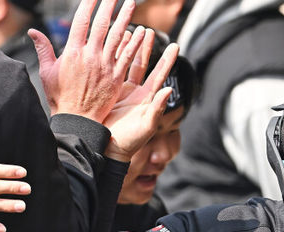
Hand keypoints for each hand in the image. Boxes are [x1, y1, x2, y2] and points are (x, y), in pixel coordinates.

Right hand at [28, 0, 142, 120]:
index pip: (81, 21)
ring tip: (131, 3)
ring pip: (117, 36)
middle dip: (108, 5)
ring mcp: (104, 66)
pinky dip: (135, 43)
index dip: (88, 5)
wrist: (76, 121)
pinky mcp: (115, 78)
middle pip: (101, 24)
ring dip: (125, 17)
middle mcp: (90, 56)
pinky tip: (141, 31)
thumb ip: (43, 49)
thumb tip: (33, 32)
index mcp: (72, 52)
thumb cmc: (61, 99)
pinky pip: (127, 56)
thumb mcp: (47, 73)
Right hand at [103, 33, 177, 160]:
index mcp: (147, 99)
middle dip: (147, 47)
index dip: (167, 60)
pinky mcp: (108, 92)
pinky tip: (115, 44)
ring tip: (132, 31)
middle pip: (143, 65)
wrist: (109, 148)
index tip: (175, 46)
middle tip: (150, 31)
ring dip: (130, 48)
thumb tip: (169, 89)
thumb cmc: (131, 141)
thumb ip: (158, 107)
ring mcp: (121, 91)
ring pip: (127, 65)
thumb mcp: (147, 125)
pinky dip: (115, 57)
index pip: (159, 75)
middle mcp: (136, 93)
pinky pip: (113, 71)